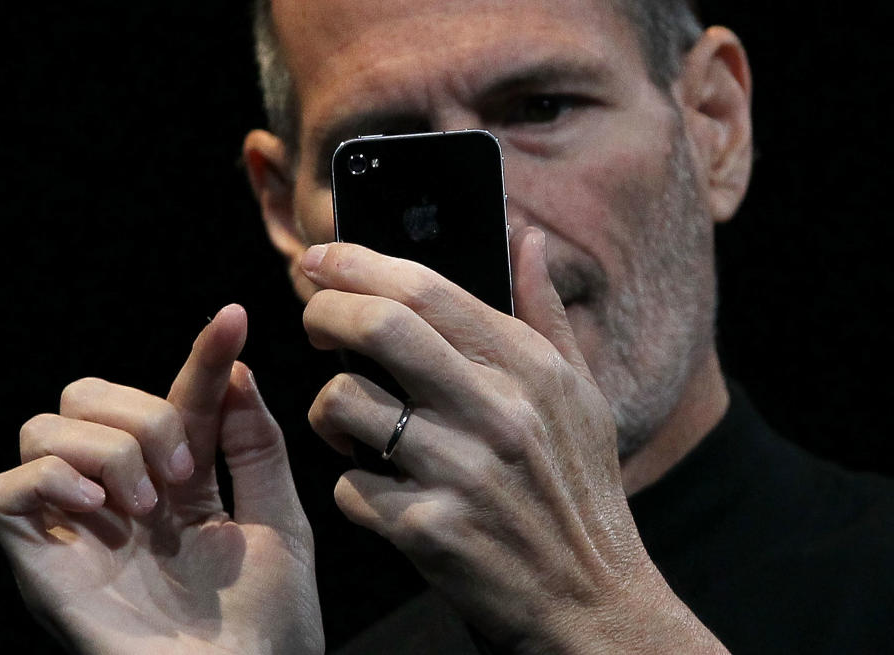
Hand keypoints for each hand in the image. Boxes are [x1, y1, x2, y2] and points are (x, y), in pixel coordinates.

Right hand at [0, 305, 322, 654]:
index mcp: (182, 481)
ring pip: (44, 427)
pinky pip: (2, 491)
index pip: (179, 395)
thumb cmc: (268, 624)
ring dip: (104, 447)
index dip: (204, 354)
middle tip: (180, 474)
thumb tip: (237, 369)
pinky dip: (47, 479)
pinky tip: (98, 509)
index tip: (234, 319)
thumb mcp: (279, 522)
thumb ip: (256, 447)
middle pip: (87, 393)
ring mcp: (79, 527)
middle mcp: (123, 494)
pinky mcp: (42, 565)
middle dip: (141, 412)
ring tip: (145, 506)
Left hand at [300, 232, 725, 653]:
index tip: (320, 259)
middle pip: (378, 328)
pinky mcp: (429, 530)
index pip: (426, 290)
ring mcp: (460, 472)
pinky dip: (351, 484)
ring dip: (328, 409)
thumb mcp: (579, 396)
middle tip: (314, 322)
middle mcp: (495, 412)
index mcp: (528, 369)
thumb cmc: (580, 492)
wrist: (593, 603)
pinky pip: (349, 486)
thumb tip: (525, 237)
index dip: (358, 263)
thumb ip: (545, 312)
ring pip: (344, 405)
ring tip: (350, 423)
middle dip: (324, 313)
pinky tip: (381, 490)